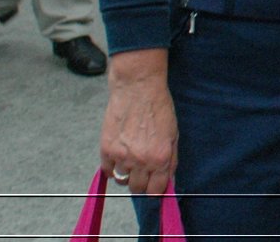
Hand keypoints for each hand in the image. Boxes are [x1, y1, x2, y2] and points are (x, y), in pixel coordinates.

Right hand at [100, 50, 176, 196]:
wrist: (138, 88)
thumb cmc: (159, 107)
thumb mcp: (174, 134)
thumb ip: (171, 160)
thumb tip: (167, 180)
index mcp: (161, 158)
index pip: (156, 190)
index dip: (156, 189)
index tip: (154, 185)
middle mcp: (141, 161)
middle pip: (138, 188)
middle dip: (142, 182)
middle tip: (143, 171)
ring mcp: (122, 156)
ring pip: (122, 181)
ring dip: (128, 174)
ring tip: (132, 160)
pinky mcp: (106, 149)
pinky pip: (108, 172)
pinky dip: (113, 169)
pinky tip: (119, 159)